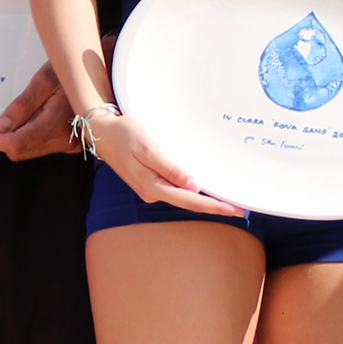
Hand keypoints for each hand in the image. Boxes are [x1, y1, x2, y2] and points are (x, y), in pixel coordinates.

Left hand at [0, 65, 75, 162]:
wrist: (105, 75)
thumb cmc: (77, 71)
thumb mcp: (46, 79)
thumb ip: (23, 105)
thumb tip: (1, 127)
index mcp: (57, 124)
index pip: (17, 144)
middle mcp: (65, 140)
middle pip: (21, 150)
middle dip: (1, 140)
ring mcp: (70, 144)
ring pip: (31, 149)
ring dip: (16, 138)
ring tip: (13, 117)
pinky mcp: (72, 143)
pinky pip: (42, 145)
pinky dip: (30, 136)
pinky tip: (30, 119)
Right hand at [85, 110, 242, 217]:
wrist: (102, 133)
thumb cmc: (125, 135)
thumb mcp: (148, 147)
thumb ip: (169, 168)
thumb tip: (193, 186)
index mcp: (152, 186)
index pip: (190, 201)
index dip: (213, 207)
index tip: (233, 210)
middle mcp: (153, 192)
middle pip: (190, 203)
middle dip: (214, 207)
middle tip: (240, 209)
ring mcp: (152, 189)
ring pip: (184, 198)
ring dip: (205, 201)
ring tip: (228, 202)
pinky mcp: (152, 181)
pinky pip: (176, 190)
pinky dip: (193, 192)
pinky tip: (205, 191)